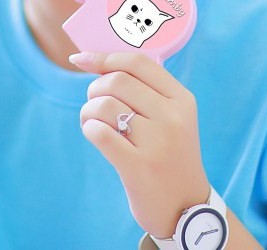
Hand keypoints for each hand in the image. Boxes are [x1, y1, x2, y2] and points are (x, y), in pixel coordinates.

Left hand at [70, 51, 210, 238]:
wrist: (185, 209)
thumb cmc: (168, 155)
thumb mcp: (171, 117)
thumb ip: (143, 89)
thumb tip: (92, 61)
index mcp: (182, 99)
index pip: (137, 62)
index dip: (104, 57)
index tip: (81, 60)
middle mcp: (173, 117)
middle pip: (117, 81)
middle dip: (94, 89)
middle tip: (94, 106)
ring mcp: (158, 142)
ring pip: (105, 105)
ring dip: (88, 111)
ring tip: (93, 123)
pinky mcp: (139, 167)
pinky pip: (99, 133)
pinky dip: (89, 129)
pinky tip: (95, 135)